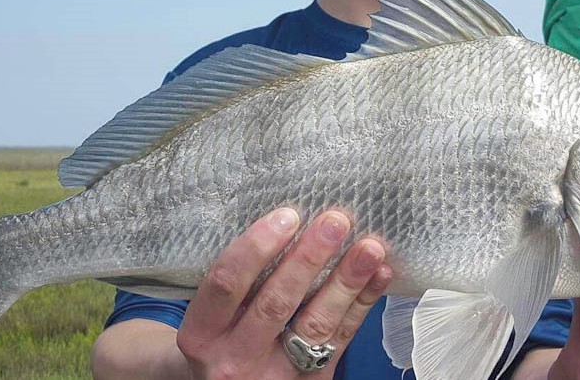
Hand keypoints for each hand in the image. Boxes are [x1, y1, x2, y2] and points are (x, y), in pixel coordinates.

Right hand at [176, 208, 392, 378]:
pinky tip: (378, 276)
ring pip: (315, 324)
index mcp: (201, 333)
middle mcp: (234, 358)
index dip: (257, 246)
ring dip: (346, 281)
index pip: (226, 283)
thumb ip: (239, 282)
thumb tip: (290, 222)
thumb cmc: (224, 338)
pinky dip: (362, 304)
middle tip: (335, 221)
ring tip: (369, 247)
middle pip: (275, 302)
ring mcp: (274, 375)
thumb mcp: (212, 316)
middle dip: (309, 258)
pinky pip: (341, 340)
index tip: (288, 215)